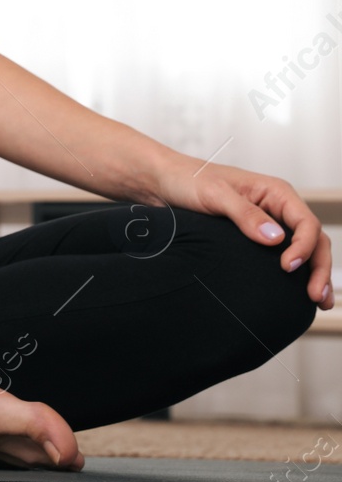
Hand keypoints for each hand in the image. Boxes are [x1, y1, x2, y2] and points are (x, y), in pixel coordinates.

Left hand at [154, 159, 332, 308]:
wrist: (161, 182)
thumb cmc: (187, 180)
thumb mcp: (215, 194)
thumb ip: (245, 214)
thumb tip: (276, 239)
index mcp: (275, 192)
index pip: (306, 222)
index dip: (304, 246)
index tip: (287, 267)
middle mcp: (276, 208)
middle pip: (313, 239)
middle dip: (319, 268)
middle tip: (316, 296)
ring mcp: (267, 223)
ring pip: (303, 249)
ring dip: (313, 274)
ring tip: (318, 302)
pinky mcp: (252, 237)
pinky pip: (280, 255)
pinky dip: (294, 273)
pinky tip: (296, 293)